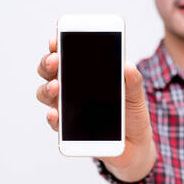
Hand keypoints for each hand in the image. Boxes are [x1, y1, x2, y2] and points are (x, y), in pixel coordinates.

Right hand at [36, 37, 155, 181]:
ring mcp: (69, 110)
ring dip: (47, 88)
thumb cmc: (133, 114)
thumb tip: (127, 65)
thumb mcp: (136, 95)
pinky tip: (55, 113)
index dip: (59, 46)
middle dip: (48, 64)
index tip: (56, 39)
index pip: (69, 57)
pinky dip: (52, 117)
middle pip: (51, 73)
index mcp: (88, 76)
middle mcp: (73, 90)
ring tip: (55, 85)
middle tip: (55, 60)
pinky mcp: (70, 131)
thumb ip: (132, 81)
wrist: (135, 144)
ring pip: (47, 95)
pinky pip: (56, 123)